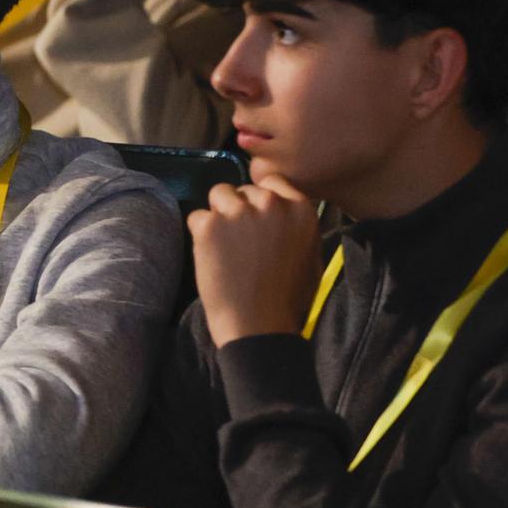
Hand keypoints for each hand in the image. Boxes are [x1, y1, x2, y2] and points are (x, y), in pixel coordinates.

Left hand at [188, 175, 322, 344]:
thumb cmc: (289, 298)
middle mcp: (270, 203)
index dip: (261, 199)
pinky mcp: (209, 225)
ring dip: (218, 216)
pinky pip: (197, 217)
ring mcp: (238, 212)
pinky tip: (211, 257)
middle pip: (243, 190)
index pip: (272, 182)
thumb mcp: (310, 256)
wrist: (259, 325)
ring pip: (218, 195)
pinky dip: (200, 235)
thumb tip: (283, 210)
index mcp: (299, 208)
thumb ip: (295, 225)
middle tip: (240, 241)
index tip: (257, 218)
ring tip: (224, 247)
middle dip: (239, 209)